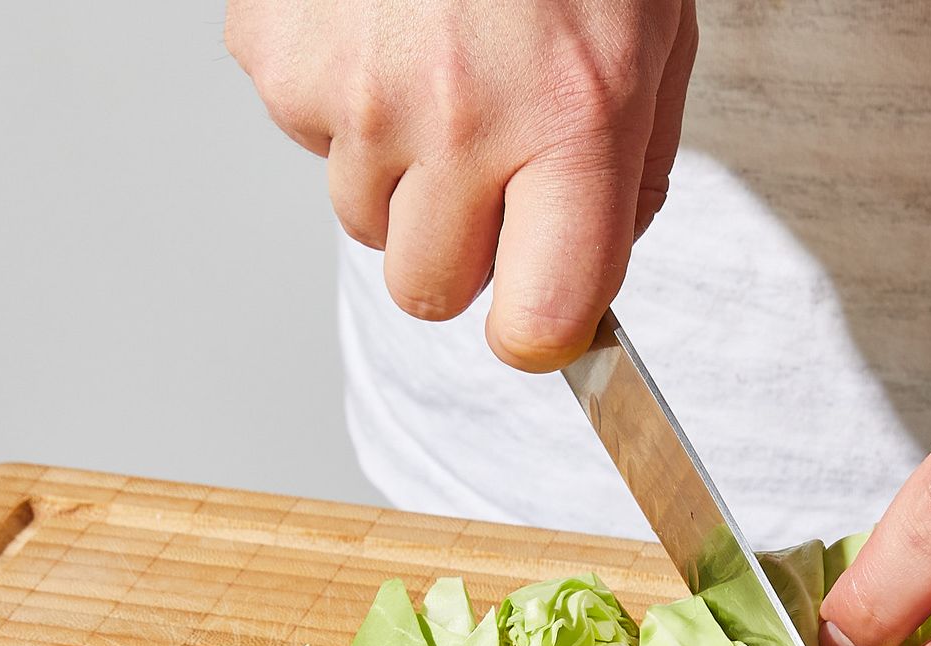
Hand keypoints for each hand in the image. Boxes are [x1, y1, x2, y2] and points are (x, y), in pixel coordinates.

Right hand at [226, 0, 696, 370]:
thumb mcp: (652, 47)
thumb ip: (627, 179)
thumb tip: (585, 281)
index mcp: (570, 121)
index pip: (539, 320)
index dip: (542, 330)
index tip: (543, 314)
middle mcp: (457, 119)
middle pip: (431, 290)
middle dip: (463, 249)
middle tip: (491, 166)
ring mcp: (355, 90)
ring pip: (364, 218)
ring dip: (400, 173)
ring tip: (441, 69)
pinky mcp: (278, 55)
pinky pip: (307, 137)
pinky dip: (342, 100)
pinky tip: (385, 29)